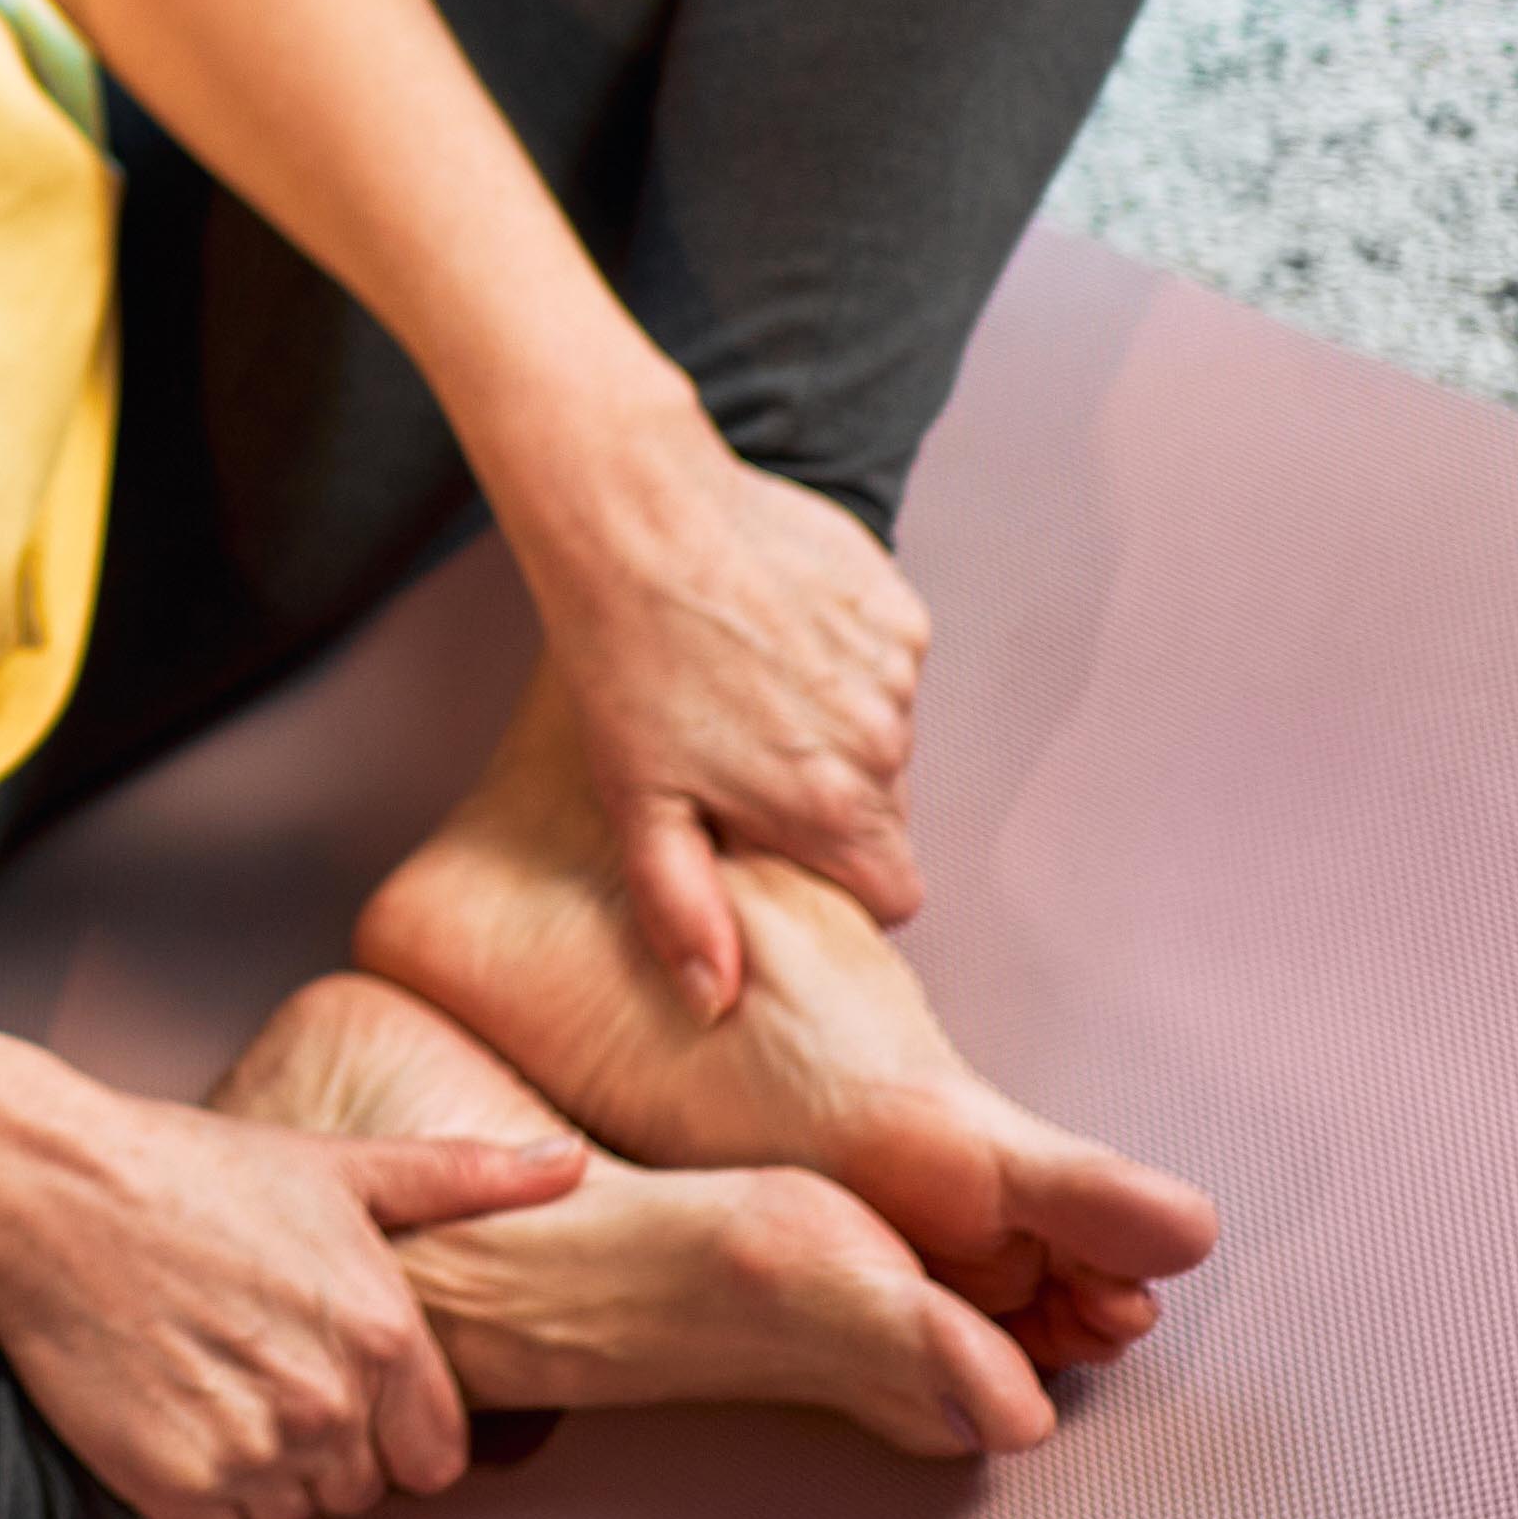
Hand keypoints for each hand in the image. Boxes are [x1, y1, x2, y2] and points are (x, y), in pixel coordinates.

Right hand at [0, 1076, 581, 1518]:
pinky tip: (168, 1402)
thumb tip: (571, 1162)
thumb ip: (464, 1176)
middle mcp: (327, 1406)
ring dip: (260, 1464)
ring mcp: (250, 1454)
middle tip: (256, 1358)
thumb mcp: (337, 1164)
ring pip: (289, 1508)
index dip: (393, 1426)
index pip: (434, 1457)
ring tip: (209, 1370)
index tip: (341, 1381)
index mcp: (383, 1335)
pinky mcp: (174, 1488)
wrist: (48, 1193)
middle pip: (359, 1486)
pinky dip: (194, 1481)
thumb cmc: (191, 1169)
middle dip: (323, 1439)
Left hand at [530, 428, 931, 1014]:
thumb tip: (716, 1003)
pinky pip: (885, 661)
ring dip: (830, 726)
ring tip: (740, 686)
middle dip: (825, 802)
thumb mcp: (637, 803)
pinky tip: (767, 631)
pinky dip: (841, 657)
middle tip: (737, 758)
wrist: (634, 515)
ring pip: (883, 735)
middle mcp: (884, 744)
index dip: (839, 885)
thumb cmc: (621, 664)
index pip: (892, 894)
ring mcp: (896, 669)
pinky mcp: (895, 604)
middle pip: (883, 812)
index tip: (781, 852)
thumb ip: (686, 911)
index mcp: (832, 808)